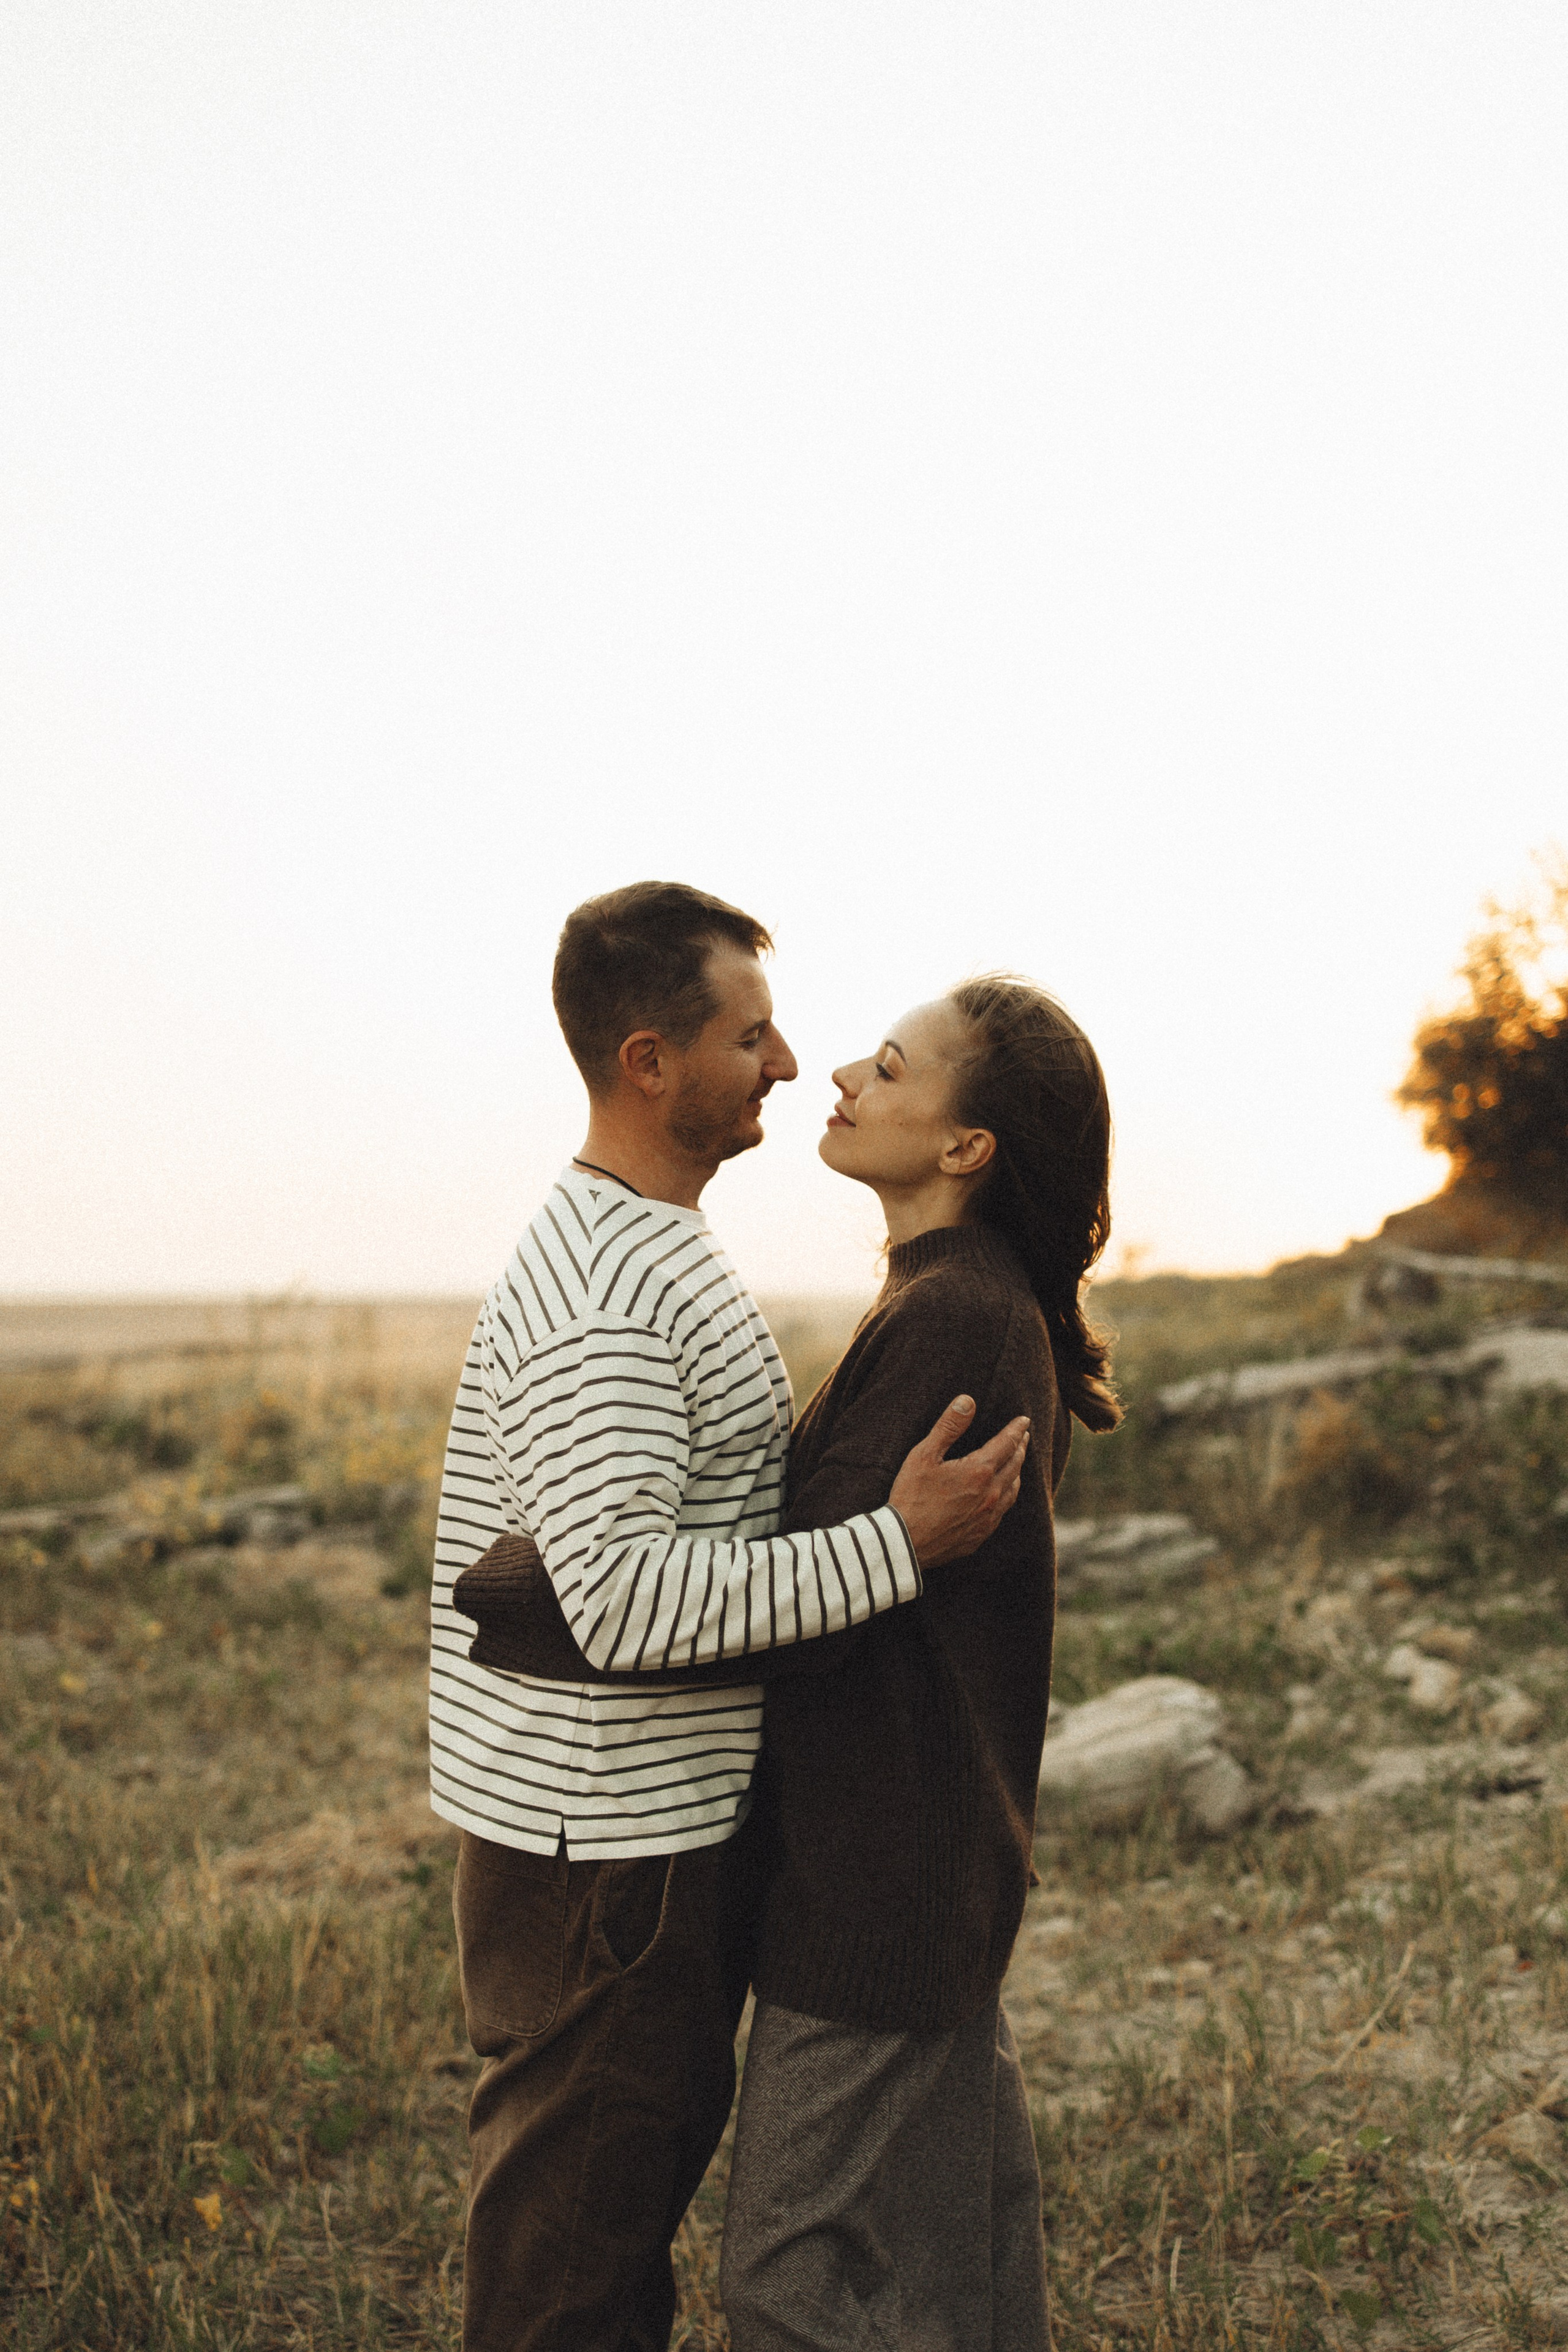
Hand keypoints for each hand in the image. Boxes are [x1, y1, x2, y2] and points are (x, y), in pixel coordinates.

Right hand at [887, 1397, 1030, 1568]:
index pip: (1006, 1443)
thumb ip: (949, 1426)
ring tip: (1016, 1462)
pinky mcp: (981, 1534)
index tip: (1024, 1420)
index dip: (1016, 1429)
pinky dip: (1007, 1495)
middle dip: (1020, 1447)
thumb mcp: (924, 1455)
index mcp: (979, 1471)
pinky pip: (1003, 1510)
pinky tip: (1001, 1494)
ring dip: (1017, 1472)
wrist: (905, 1543)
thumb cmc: (911, 1496)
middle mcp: (991, 1495)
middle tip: (1022, 1437)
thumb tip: (968, 1400)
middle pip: (1014, 1465)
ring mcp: (988, 1517)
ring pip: (1012, 1489)